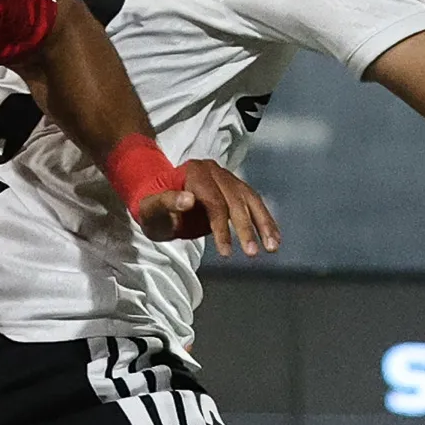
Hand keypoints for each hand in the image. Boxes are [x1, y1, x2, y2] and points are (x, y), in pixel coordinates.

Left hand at [137, 158, 278, 252]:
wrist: (156, 195)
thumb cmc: (152, 206)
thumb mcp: (149, 208)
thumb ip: (166, 202)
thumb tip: (188, 200)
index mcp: (194, 173)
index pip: (214, 201)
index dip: (221, 228)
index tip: (227, 252)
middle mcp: (214, 171)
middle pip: (235, 200)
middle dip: (246, 228)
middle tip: (252, 253)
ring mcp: (227, 178)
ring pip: (251, 199)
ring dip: (264, 224)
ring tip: (273, 247)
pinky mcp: (234, 188)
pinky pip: (254, 202)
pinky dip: (265, 220)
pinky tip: (274, 238)